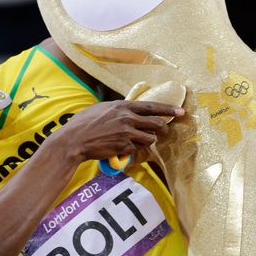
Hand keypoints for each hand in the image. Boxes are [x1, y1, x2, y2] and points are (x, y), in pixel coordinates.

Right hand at [49, 100, 184, 162]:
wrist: (73, 140)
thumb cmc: (83, 124)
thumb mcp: (101, 108)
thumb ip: (117, 109)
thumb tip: (127, 109)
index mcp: (122, 105)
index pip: (151, 106)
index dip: (169, 109)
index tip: (181, 111)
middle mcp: (127, 117)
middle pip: (157, 123)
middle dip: (164, 129)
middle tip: (166, 132)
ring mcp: (127, 132)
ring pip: (150, 138)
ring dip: (146, 141)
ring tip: (135, 141)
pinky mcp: (124, 146)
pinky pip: (137, 148)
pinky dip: (133, 149)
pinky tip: (122, 148)